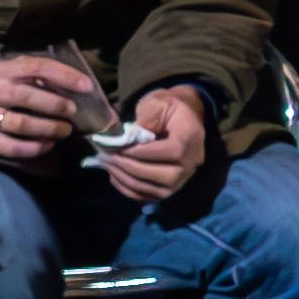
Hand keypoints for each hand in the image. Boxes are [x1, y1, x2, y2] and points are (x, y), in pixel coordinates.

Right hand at [0, 54, 94, 163]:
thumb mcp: (1, 73)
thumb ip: (28, 73)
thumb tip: (68, 81)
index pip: (34, 66)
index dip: (63, 75)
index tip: (86, 86)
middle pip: (27, 96)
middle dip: (56, 104)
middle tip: (73, 112)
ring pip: (21, 124)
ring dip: (49, 128)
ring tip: (64, 131)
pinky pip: (12, 147)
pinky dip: (34, 148)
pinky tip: (47, 145)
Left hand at [98, 87, 211, 204]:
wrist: (182, 117)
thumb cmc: (166, 107)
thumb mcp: (157, 102)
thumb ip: (147, 118)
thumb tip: (129, 139)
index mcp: (190, 137)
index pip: (171, 151)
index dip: (143, 153)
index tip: (119, 148)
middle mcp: (192, 161)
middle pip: (166, 176)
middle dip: (132, 168)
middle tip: (107, 158)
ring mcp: (184, 178)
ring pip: (158, 191)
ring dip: (128, 180)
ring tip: (106, 166)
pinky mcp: (172, 187)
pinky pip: (152, 197)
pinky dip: (131, 191)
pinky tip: (114, 177)